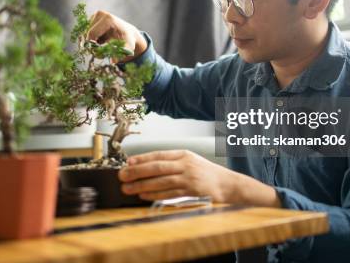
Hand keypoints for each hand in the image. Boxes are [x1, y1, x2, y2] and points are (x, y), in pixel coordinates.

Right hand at [86, 10, 147, 61]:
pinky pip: (86, 32)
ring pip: (86, 33)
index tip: (98, 54)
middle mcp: (100, 14)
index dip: (92, 45)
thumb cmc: (127, 40)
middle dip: (92, 44)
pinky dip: (92, 38)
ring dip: (92, 42)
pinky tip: (100, 39)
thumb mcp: (127, 48)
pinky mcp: (92, 18)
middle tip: (101, 52)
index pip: (92, 33)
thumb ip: (120, 54)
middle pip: (88, 33)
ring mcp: (95, 15)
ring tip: (103, 44)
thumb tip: (113, 61)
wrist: (128, 32)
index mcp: (108, 19)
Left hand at [118, 150, 237, 201]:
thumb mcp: (190, 161)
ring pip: (160, 181)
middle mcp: (185, 164)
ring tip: (128, 188)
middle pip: (156, 167)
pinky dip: (154, 195)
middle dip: (137, 171)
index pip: (158, 154)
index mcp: (183, 154)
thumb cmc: (207, 173)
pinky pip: (168, 194)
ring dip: (142, 185)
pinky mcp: (191, 191)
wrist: (228, 184)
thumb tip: (147, 165)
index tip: (127, 162)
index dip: (141, 158)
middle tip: (122, 176)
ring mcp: (188, 178)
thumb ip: (172, 162)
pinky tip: (143, 196)